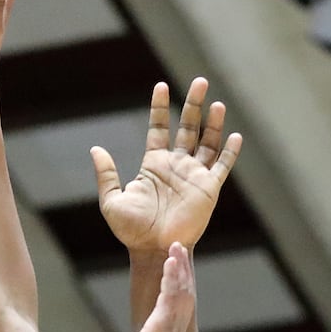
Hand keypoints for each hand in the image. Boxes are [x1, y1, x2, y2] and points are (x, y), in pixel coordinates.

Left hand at [92, 79, 240, 253]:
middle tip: (200, 81)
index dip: (160, 107)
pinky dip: (228, 152)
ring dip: (213, 123)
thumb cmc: (130, 230)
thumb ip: (106, 175)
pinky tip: (235, 136)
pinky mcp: (208, 189)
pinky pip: (221, 166)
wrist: (152, 250)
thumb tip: (95, 149)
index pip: (158, 128)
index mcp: (153, 164)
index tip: (161, 86)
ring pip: (207, 142)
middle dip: (193, 104)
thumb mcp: (112, 201)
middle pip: (187, 127)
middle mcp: (176, 166)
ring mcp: (194, 176)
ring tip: (216, 102)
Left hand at [111, 242, 195, 331]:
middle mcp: (177, 330)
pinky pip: (171, 297)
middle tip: (180, 246)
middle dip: (183, 269)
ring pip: (182, 291)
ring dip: (179, 267)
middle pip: (186, 292)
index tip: (178, 264)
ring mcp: (173, 328)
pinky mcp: (163, 327)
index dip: (182, 281)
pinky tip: (170, 262)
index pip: (181, 303)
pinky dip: (172, 277)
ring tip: (176, 246)